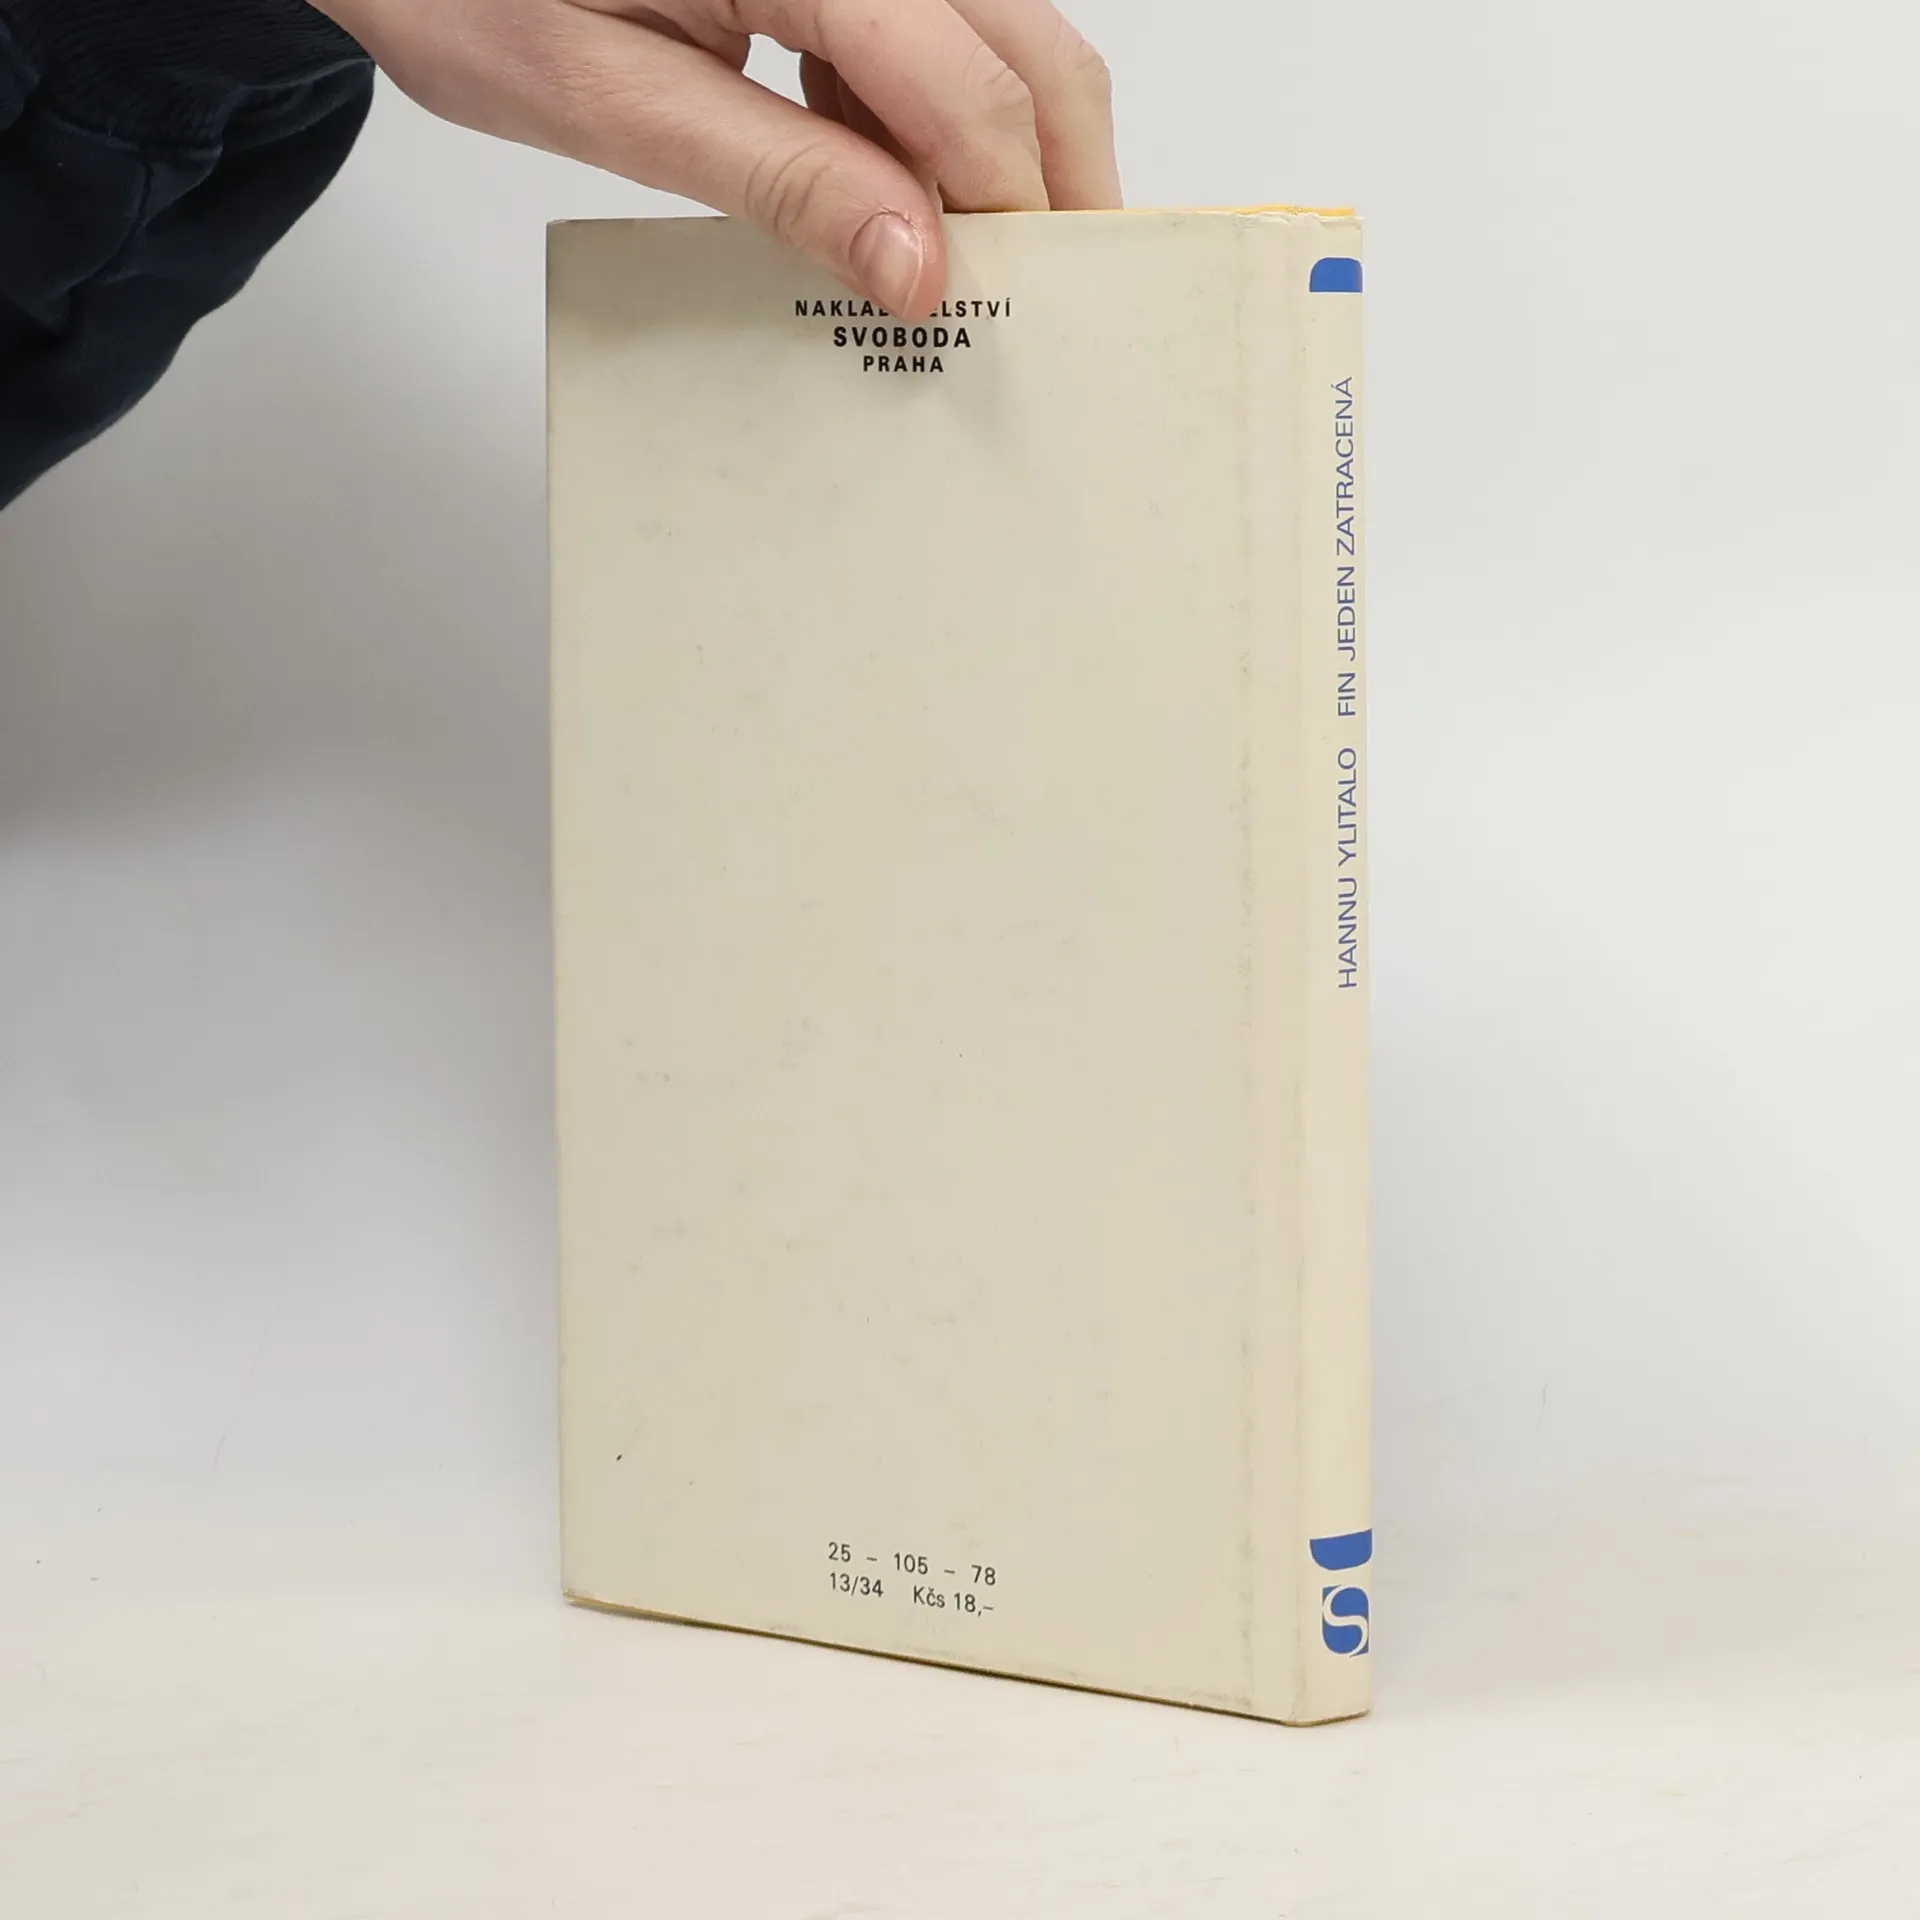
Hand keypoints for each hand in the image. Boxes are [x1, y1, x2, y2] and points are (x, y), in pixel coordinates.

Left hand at [314, 0, 1121, 318]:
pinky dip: (930, 107)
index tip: (1003, 313)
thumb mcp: (613, 102)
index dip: (1005, 209)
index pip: (966, 84)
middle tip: (1036, 295)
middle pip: (1027, 41)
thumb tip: (916, 269)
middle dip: (1048, 175)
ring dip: (993, 146)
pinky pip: (935, 20)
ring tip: (943, 250)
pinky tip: (873, 169)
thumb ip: (782, 179)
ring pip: (1001, 28)